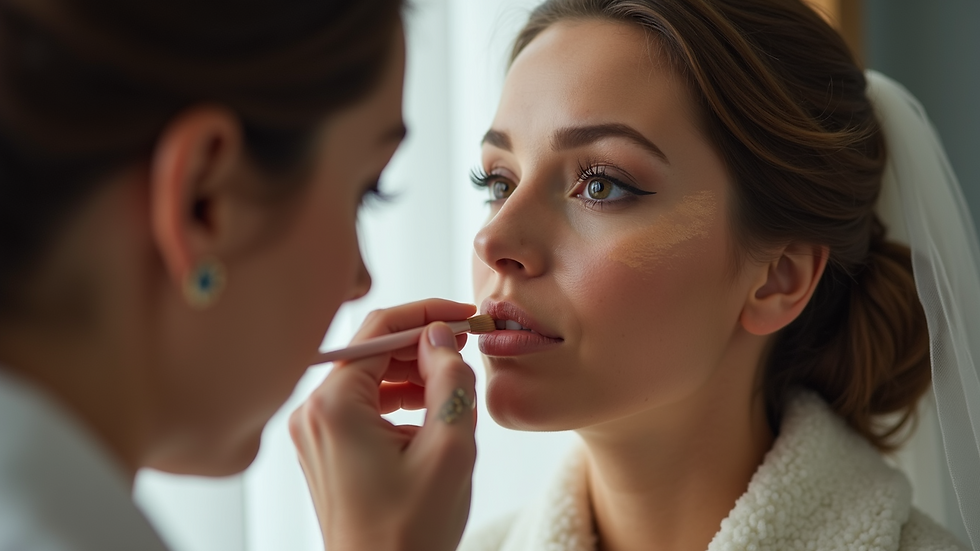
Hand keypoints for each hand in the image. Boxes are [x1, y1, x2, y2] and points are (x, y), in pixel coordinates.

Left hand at [290, 299, 477, 550]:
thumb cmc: (410, 533)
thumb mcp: (449, 449)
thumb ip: (450, 381)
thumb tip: (441, 335)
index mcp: (334, 406)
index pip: (380, 328)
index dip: (428, 313)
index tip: (466, 315)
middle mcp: (314, 412)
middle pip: (372, 350)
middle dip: (423, 345)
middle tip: (467, 347)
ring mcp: (315, 431)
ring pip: (370, 376)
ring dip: (413, 373)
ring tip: (454, 386)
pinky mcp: (325, 447)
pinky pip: (363, 404)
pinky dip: (398, 399)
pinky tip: (430, 412)